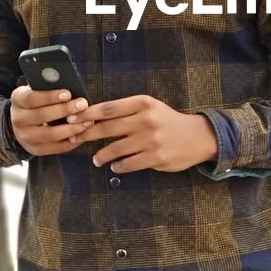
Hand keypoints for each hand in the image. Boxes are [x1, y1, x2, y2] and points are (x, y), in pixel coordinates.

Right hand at [10, 85, 93, 156]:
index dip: (50, 96)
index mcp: (17, 100)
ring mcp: (25, 137)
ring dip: (71, 128)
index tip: (68, 93)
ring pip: (50, 135)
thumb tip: (71, 85)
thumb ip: (48, 87)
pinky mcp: (35, 149)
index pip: (31, 98)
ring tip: (88, 121)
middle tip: (83, 104)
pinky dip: (71, 141)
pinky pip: (56, 148)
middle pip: (42, 116)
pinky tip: (83, 133)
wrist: (22, 123)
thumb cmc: (36, 101)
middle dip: (65, 110)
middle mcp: (18, 120)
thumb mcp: (36, 90)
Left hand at [67, 95, 218, 173]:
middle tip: (73, 139)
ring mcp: (151, 140)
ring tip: (96, 159)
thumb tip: (93, 117)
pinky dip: (118, 166)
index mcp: (142, 103)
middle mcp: (146, 120)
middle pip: (106, 128)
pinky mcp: (156, 158)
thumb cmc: (167, 120)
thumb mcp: (150, 107)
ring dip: (101, 156)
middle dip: (85, 134)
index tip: (72, 120)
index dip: (87, 114)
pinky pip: (128, 164)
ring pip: (115, 149)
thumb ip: (126, 111)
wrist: (198, 136)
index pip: (108, 108)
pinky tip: (115, 167)